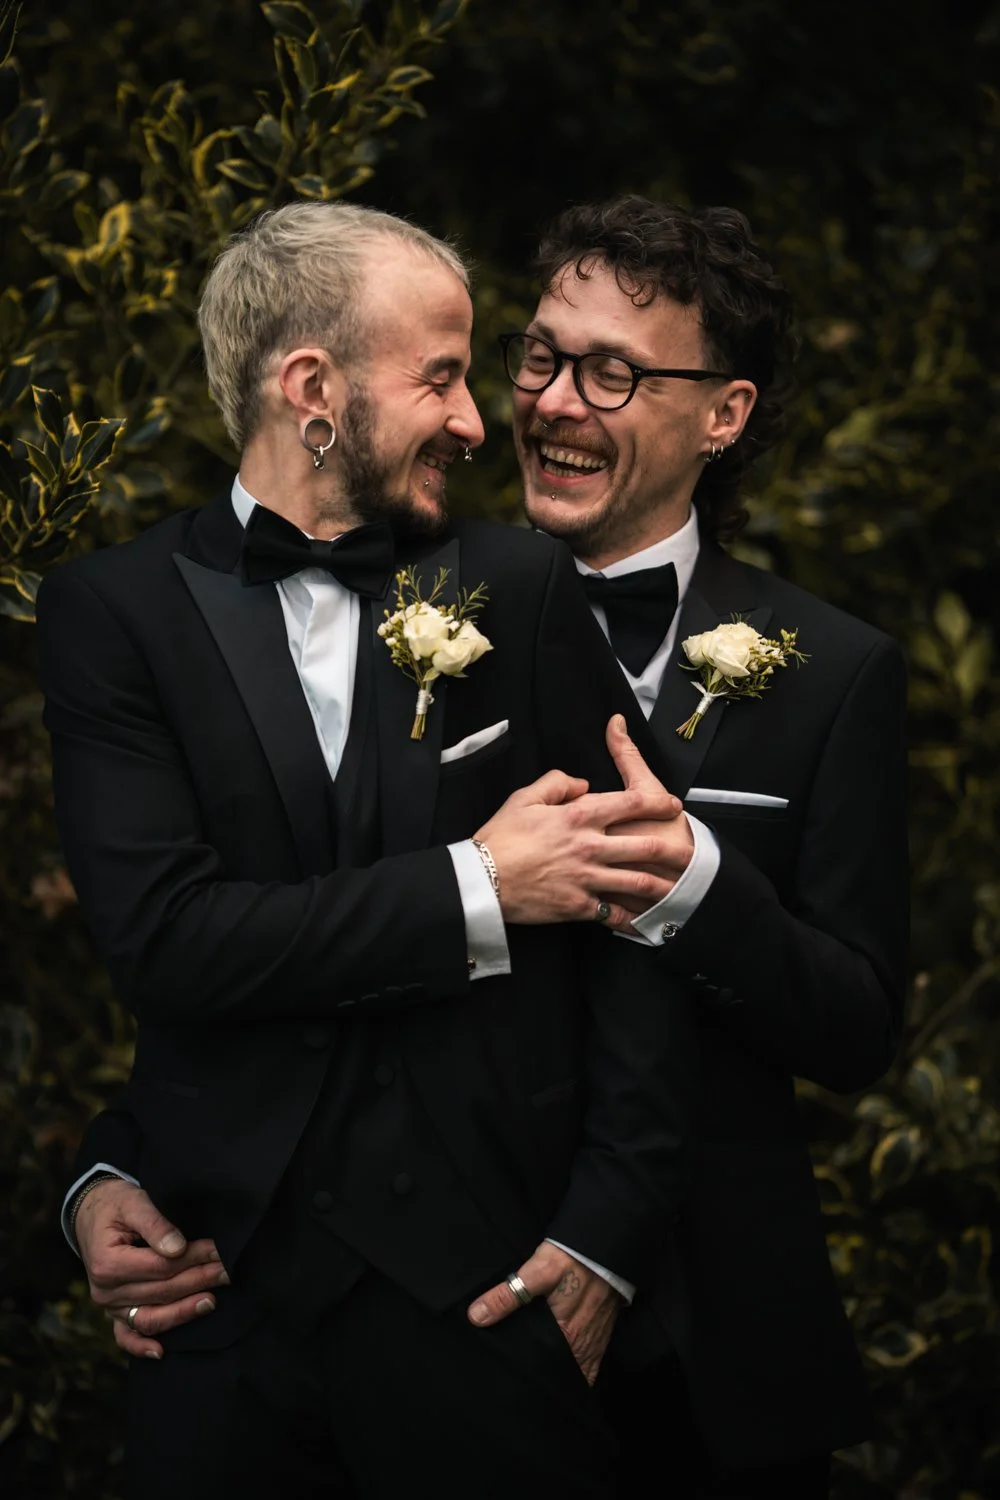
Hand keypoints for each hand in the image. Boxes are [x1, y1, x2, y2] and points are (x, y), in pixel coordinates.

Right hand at [74, 1178, 226, 1358]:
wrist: (91, 1214)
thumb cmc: (115, 1206)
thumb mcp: (133, 1202)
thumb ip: (155, 1224)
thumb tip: (178, 1248)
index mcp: (108, 1264)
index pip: (160, 1266)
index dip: (192, 1259)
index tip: (219, 1250)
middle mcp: (105, 1291)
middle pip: (161, 1291)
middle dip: (198, 1280)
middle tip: (227, 1271)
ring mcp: (109, 1307)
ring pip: (151, 1317)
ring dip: (184, 1312)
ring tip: (212, 1301)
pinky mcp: (114, 1313)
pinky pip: (127, 1336)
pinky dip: (141, 1346)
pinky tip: (162, 1352)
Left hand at [466, 1243, 619, 1384]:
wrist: (605, 1243)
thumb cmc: (571, 1257)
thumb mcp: (536, 1271)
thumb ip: (507, 1296)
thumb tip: (477, 1317)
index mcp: (566, 1335)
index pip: (543, 1368)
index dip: (529, 1376)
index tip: (513, 1380)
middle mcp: (583, 1345)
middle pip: (559, 1371)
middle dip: (543, 1377)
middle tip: (520, 1381)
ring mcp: (595, 1340)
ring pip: (575, 1369)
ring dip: (561, 1373)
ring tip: (540, 1376)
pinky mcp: (602, 1331)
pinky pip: (590, 1362)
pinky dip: (578, 1367)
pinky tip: (565, 1365)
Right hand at [475, 715, 688, 931]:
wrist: (482, 880)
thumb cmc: (500, 837)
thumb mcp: (524, 797)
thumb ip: (557, 783)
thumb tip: (582, 782)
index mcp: (578, 815)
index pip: (630, 802)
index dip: (657, 801)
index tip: (673, 804)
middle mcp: (590, 846)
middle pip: (645, 845)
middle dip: (674, 847)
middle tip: (688, 848)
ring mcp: (587, 878)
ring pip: (638, 881)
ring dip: (664, 884)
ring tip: (679, 886)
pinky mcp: (579, 905)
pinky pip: (614, 914)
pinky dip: (633, 919)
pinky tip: (647, 921)